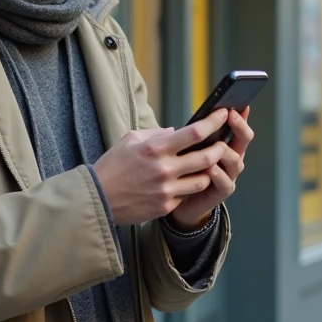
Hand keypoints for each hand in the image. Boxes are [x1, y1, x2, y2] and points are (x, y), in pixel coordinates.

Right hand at [93, 110, 231, 225]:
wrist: (97, 198)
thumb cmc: (112, 165)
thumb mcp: (130, 140)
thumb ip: (156, 134)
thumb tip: (176, 132)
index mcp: (155, 148)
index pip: (194, 133)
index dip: (214, 122)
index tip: (223, 114)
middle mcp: (164, 169)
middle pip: (207, 157)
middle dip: (219, 149)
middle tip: (222, 144)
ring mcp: (166, 190)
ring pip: (203, 180)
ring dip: (208, 172)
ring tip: (206, 166)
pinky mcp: (165, 207)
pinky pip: (187, 196)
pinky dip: (189, 188)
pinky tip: (186, 183)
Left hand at [170, 108, 252, 229]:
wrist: (177, 200)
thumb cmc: (179, 169)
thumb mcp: (182, 148)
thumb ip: (187, 136)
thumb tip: (185, 123)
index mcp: (223, 144)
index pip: (236, 127)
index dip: (240, 116)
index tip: (238, 103)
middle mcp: (230, 159)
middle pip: (243, 140)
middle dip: (239, 127)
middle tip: (231, 116)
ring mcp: (228, 175)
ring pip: (236, 161)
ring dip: (227, 151)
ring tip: (218, 144)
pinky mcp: (221, 192)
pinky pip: (225, 183)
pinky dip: (219, 175)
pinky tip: (210, 168)